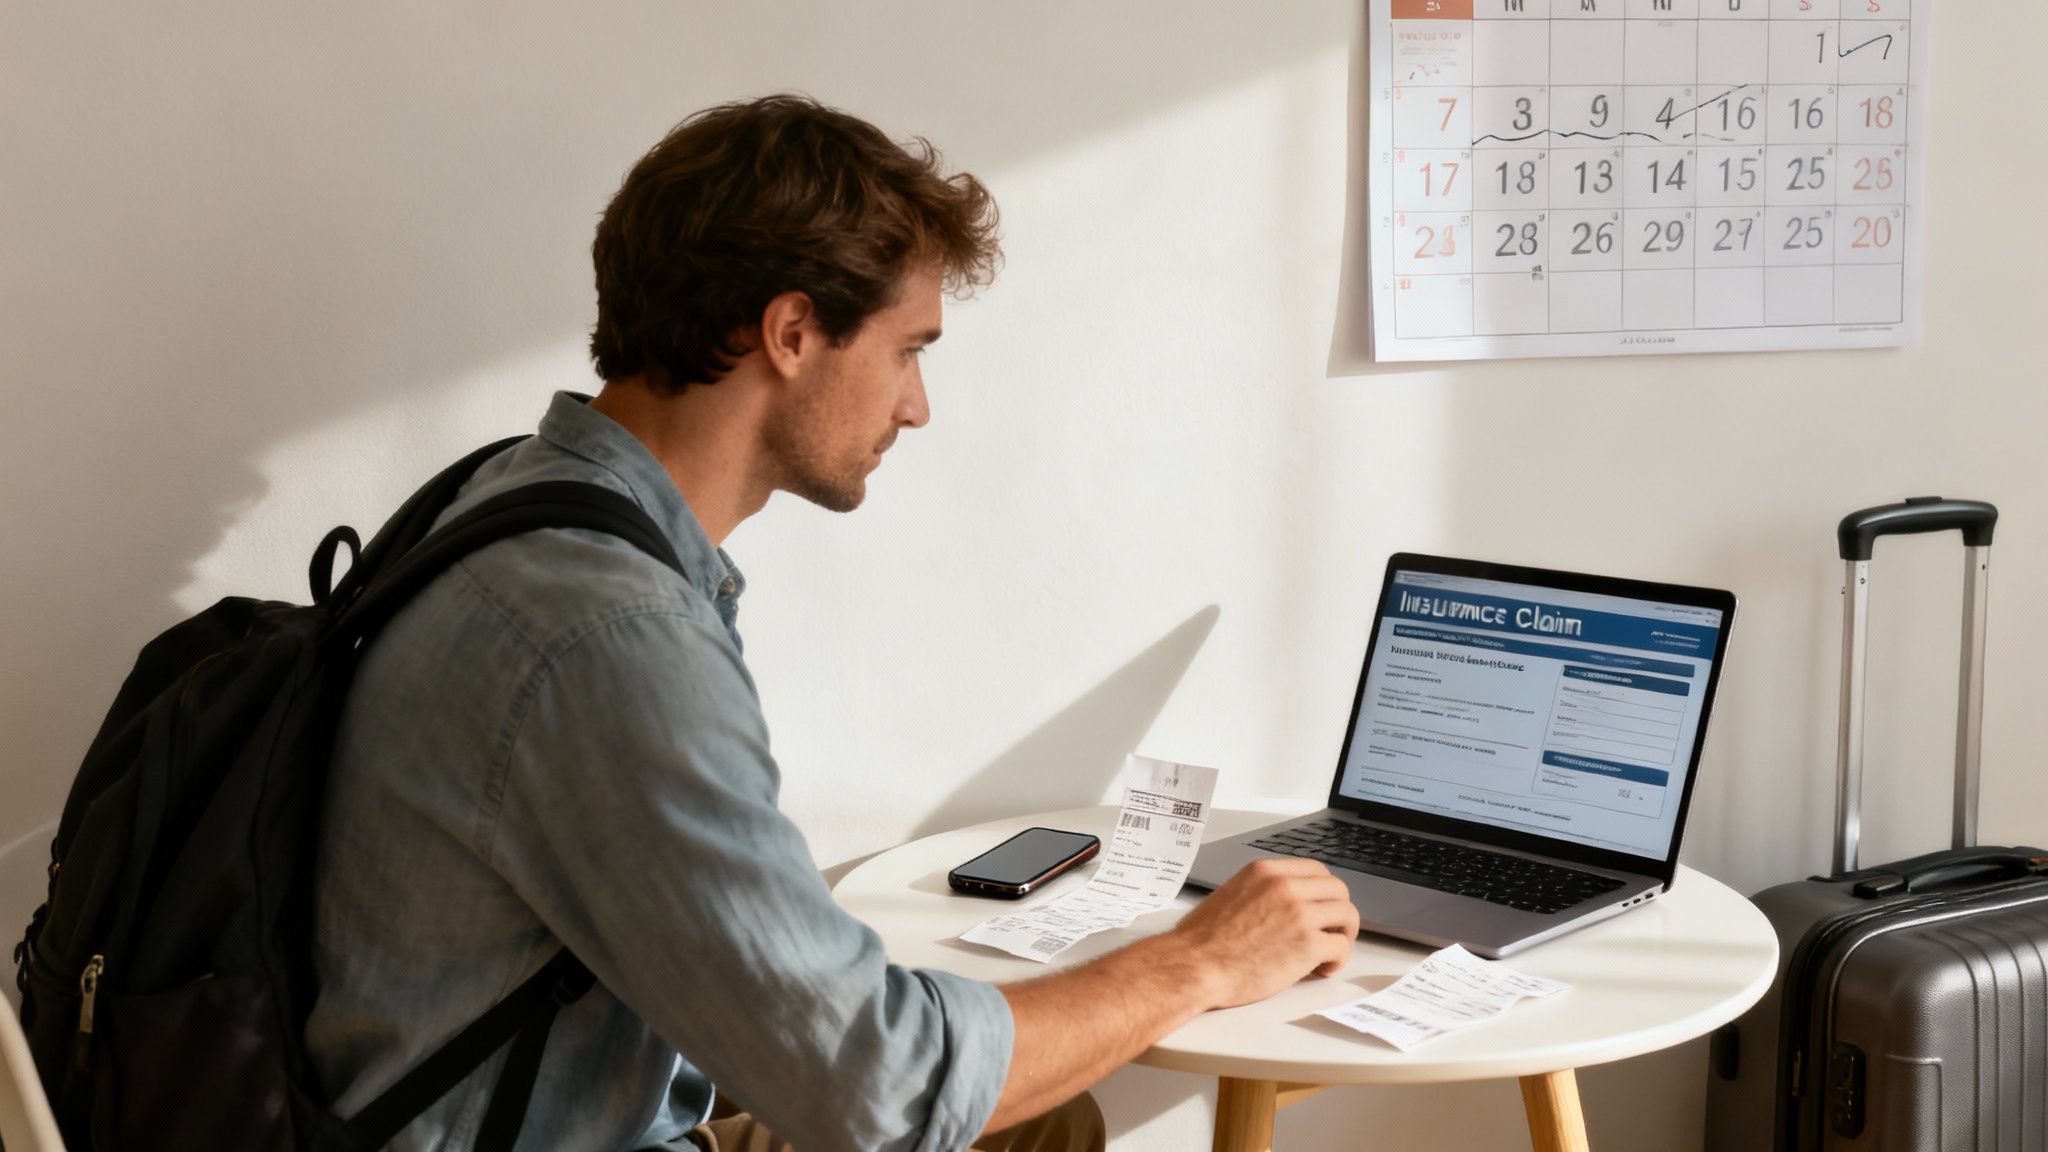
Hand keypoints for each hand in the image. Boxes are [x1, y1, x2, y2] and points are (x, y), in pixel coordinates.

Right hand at [1168, 857, 1359, 1008]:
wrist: (1192, 965)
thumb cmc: (1201, 940)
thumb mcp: (1231, 895)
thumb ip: (1262, 892)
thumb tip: (1280, 906)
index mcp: (1265, 872)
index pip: (1316, 869)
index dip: (1324, 891)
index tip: (1321, 907)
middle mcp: (1285, 887)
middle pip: (1338, 889)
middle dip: (1338, 912)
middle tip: (1330, 931)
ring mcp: (1299, 914)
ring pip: (1347, 914)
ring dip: (1342, 934)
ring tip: (1327, 952)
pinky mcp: (1307, 944)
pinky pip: (1341, 947)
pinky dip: (1337, 960)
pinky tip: (1321, 968)